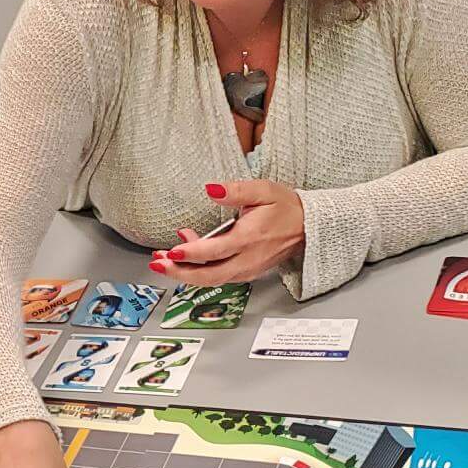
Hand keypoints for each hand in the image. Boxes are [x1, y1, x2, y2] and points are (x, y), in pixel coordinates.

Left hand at [150, 181, 304, 284]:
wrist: (309, 227)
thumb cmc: (287, 208)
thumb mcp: (263, 190)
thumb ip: (235, 191)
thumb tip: (211, 188)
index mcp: (249, 239)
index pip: (215, 252)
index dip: (191, 253)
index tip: (172, 250)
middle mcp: (247, 259)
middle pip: (208, 275)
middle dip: (179, 272)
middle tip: (158, 263)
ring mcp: (247, 269)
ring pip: (212, 279)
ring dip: (186, 273)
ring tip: (164, 260)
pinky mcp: (247, 272)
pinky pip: (219, 276)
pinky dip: (200, 270)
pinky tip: (187, 256)